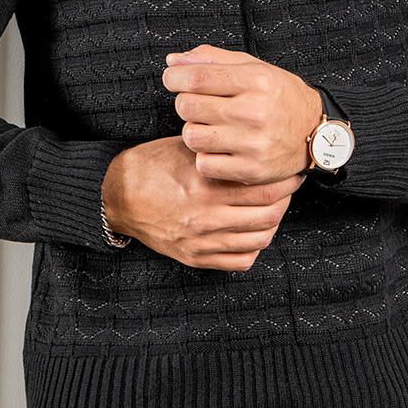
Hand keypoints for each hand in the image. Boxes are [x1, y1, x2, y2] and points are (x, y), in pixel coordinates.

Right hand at [101, 136, 302, 270]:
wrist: (116, 195)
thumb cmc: (150, 166)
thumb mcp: (185, 149)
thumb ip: (219, 151)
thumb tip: (255, 146)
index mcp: (205, 186)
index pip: (262, 187)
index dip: (284, 179)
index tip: (291, 169)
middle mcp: (205, 216)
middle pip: (267, 214)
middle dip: (285, 199)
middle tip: (289, 186)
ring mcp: (200, 241)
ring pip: (259, 239)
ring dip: (274, 222)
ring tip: (275, 206)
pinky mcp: (195, 257)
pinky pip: (240, 261)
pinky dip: (255, 246)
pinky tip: (254, 229)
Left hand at [163, 45, 323, 183]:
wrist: (314, 132)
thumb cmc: (279, 96)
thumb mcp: (253, 67)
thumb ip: (213, 59)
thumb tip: (173, 60)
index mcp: (256, 81)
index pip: (197, 78)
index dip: (175, 77)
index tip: (172, 79)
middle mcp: (255, 112)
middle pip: (188, 107)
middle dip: (185, 102)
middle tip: (198, 103)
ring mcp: (253, 144)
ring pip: (192, 136)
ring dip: (194, 130)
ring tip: (210, 125)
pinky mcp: (251, 170)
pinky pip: (204, 164)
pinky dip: (205, 156)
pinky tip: (219, 147)